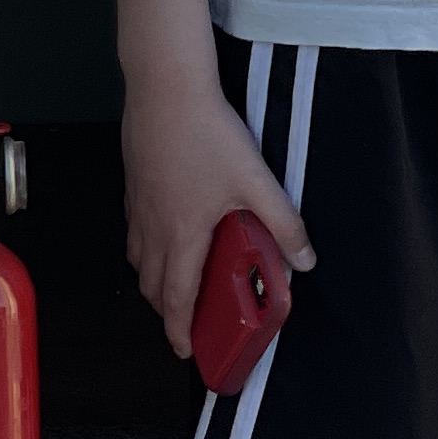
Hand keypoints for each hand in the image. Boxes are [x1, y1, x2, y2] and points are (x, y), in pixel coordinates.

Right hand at [121, 65, 314, 359]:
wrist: (166, 88)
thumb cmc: (204, 131)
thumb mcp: (256, 181)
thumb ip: (282, 223)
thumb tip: (303, 258)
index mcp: (183, 235)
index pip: (177, 300)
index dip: (180, 331)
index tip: (186, 350)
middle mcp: (153, 227)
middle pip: (152, 286)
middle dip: (167, 311)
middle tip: (185, 320)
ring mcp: (139, 205)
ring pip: (139, 259)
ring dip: (155, 279)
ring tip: (176, 280)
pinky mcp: (134, 183)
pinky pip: (134, 229)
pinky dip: (146, 245)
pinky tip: (166, 229)